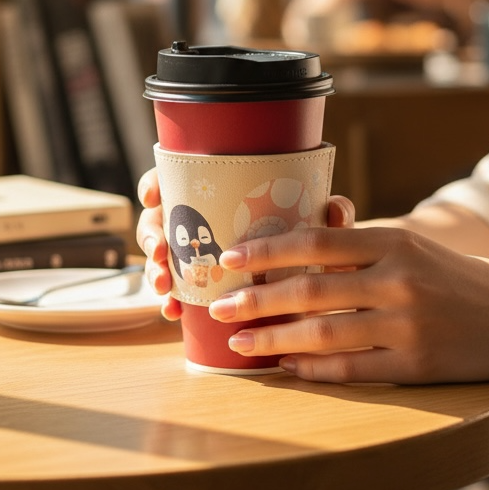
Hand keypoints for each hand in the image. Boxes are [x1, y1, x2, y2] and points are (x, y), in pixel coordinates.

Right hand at [135, 168, 356, 321]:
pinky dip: (170, 301)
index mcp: (221, 193)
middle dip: (153, 235)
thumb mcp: (321, 227)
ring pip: (162, 257)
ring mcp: (196, 255)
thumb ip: (328, 217)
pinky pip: (174, 292)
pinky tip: (173, 311)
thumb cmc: (312, 242)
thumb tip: (336, 210)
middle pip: (162, 218)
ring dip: (156, 270)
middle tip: (161, 251)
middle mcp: (202, 220)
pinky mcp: (200, 287)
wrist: (314, 285)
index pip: (177, 178)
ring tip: (165, 287)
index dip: (156, 184)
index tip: (153, 197)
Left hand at [208, 225, 488, 384]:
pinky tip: (286, 367)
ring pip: (324, 334)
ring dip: (275, 339)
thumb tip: (301, 236)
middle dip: (257, 299)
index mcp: (394, 242)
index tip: (231, 258)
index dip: (268, 251)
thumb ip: (362, 245)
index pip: (317, 241)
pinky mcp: (418, 365)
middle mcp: (399, 280)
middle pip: (311, 290)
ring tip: (240, 342)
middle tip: (219, 306)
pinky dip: (313, 370)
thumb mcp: (415, 247)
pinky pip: (351, 370)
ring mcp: (408, 325)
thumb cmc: (457, 278)